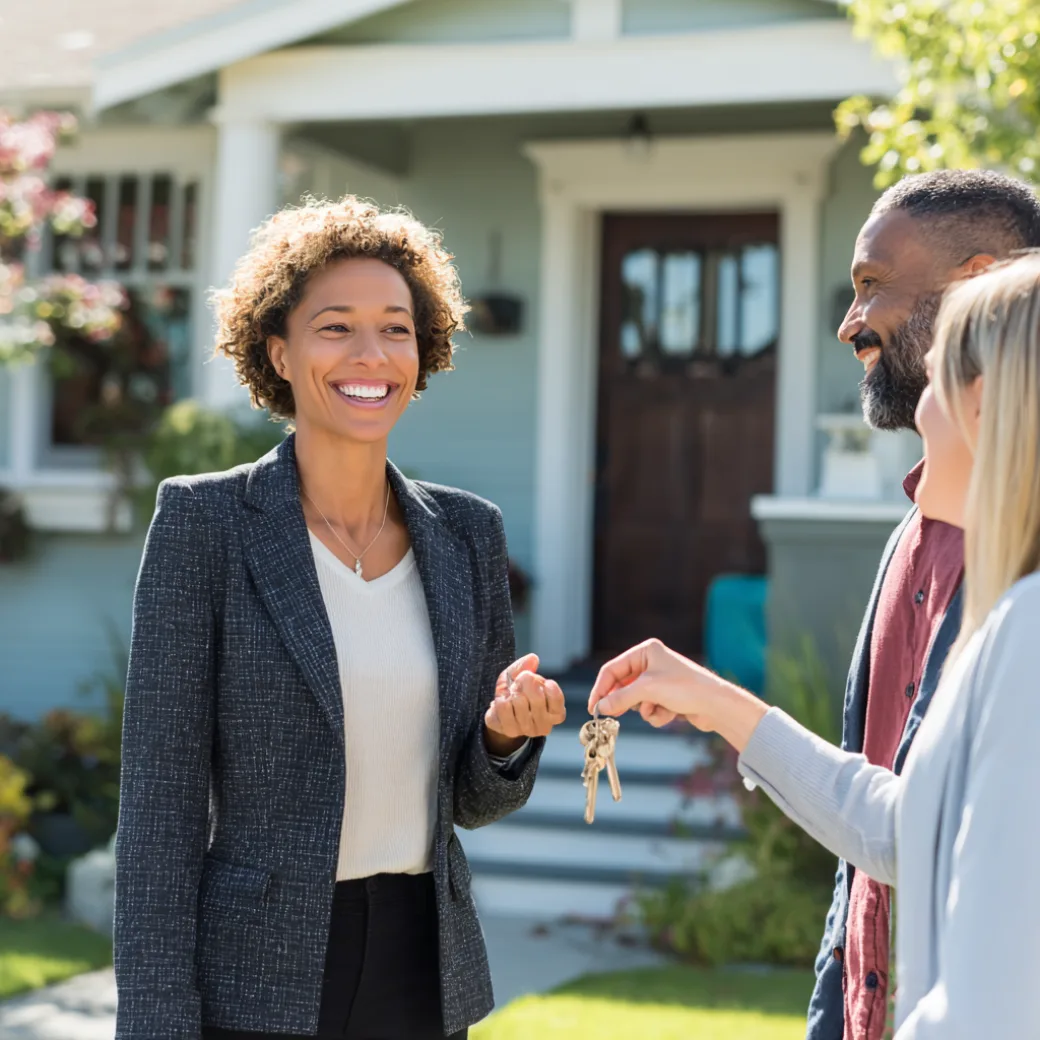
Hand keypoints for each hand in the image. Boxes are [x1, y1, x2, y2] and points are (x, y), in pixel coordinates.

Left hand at [484, 653, 566, 755]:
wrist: (499, 713)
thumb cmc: (516, 692)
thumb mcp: (519, 675)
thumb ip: (525, 666)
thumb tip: (533, 658)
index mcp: (556, 712)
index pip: (557, 699)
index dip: (548, 686)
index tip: (543, 682)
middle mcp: (545, 724)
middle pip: (536, 697)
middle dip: (525, 683)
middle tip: (520, 683)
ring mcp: (528, 730)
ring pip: (519, 701)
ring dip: (512, 691)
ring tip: (511, 694)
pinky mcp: (511, 731)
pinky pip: (504, 707)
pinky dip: (501, 698)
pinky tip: (503, 701)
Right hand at [587, 639, 721, 730]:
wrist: (716, 705)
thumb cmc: (685, 688)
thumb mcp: (648, 690)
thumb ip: (620, 698)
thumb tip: (600, 706)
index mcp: (646, 651)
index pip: (613, 669)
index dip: (601, 688)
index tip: (593, 706)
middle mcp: (651, 663)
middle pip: (623, 686)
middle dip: (625, 701)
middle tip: (612, 715)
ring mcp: (659, 681)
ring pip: (636, 700)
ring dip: (645, 709)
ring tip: (659, 709)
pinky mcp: (667, 697)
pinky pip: (650, 708)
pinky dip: (657, 714)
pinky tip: (671, 714)